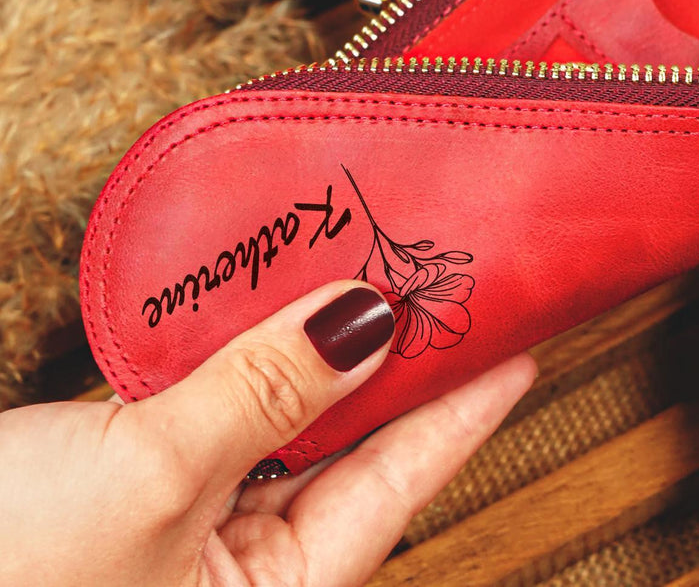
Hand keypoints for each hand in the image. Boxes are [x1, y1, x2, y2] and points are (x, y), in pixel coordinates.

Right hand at [0, 283, 534, 586]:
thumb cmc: (1, 573)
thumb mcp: (150, 480)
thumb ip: (268, 392)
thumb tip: (369, 317)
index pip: (402, 481)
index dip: (470, 402)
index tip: (527, 332)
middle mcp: (238, 568)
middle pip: (350, 440)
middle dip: (399, 357)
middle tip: (455, 272)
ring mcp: (184, 519)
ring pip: (286, 411)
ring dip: (324, 338)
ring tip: (384, 263)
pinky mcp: (131, 477)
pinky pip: (219, 401)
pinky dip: (249, 345)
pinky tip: (278, 291)